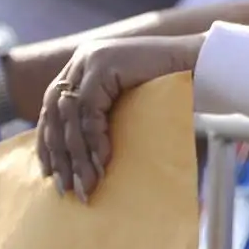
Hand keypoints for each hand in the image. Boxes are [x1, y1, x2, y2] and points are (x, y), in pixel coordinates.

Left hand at [38, 34, 203, 201]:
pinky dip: (95, 140)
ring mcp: (91, 59)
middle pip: (56, 113)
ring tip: (86, 185)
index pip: (52, 108)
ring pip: (71, 116)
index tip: (50, 175)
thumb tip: (84, 159)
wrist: (200, 64)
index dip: (48, 143)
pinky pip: (91, 111)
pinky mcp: (104, 65)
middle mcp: (81, 59)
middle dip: (59, 155)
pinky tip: (103, 163)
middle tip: (66, 189)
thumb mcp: (125, 103)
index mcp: (82, 66)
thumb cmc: (171, 88)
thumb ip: (102, 116)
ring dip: (77, 156)